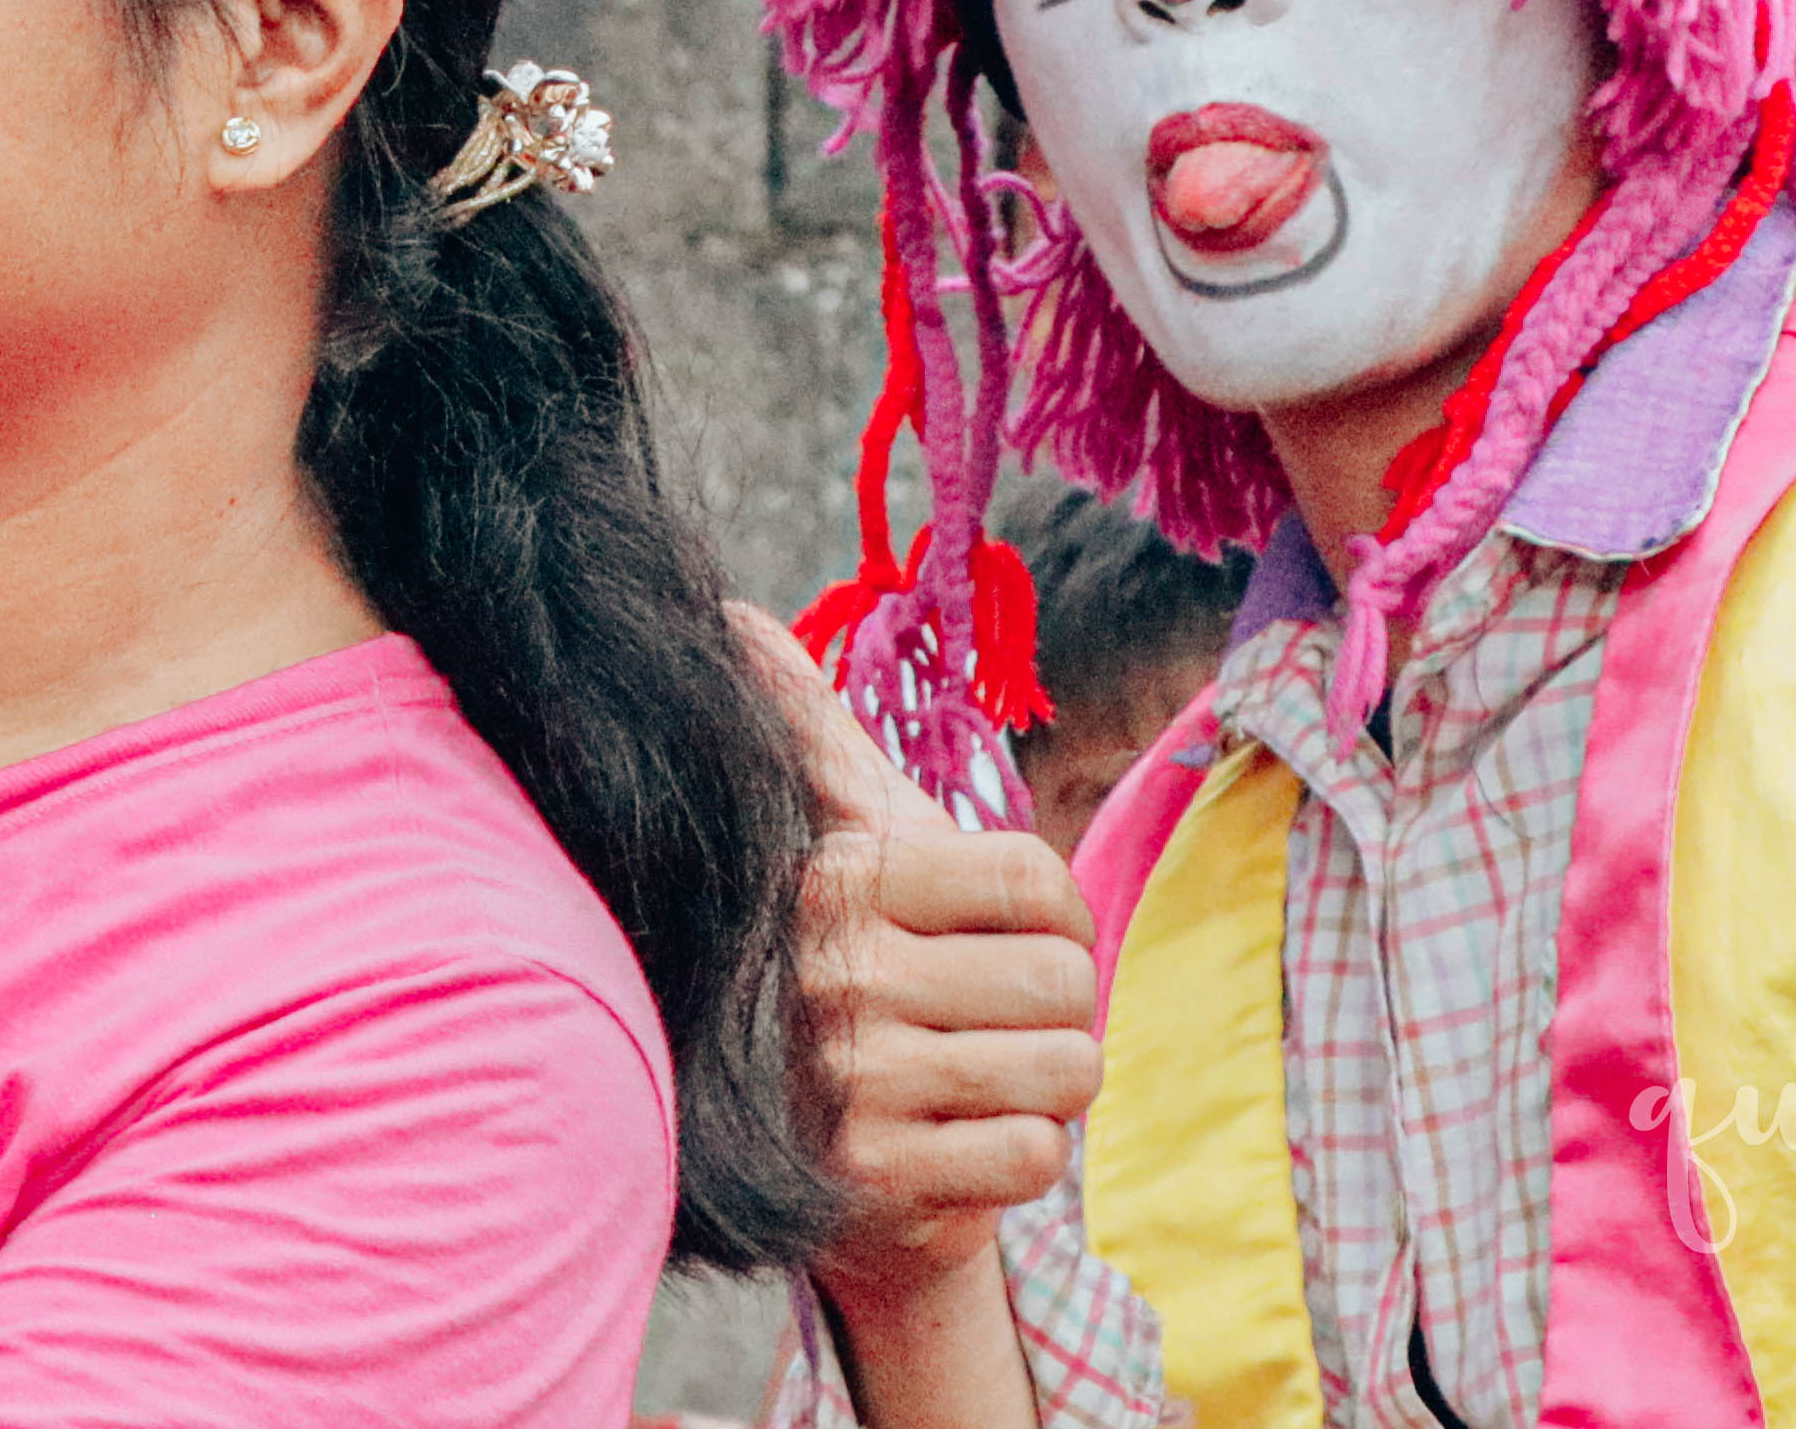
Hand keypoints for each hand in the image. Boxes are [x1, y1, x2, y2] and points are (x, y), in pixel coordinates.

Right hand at [730, 603, 1103, 1306]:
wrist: (793, 1153)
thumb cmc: (848, 972)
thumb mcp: (833, 844)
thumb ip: (806, 735)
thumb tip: (729, 615)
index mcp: (841, 879)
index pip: (1039, 881)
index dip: (1060, 918)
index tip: (1020, 939)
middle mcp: (837, 973)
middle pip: (1066, 980)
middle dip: (1057, 1010)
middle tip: (998, 1022)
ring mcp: (853, 1083)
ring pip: (1067, 1071)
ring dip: (1048, 1087)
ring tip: (986, 1080)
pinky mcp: (874, 1180)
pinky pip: (1034, 1155)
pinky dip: (1023, 1155)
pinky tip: (964, 1142)